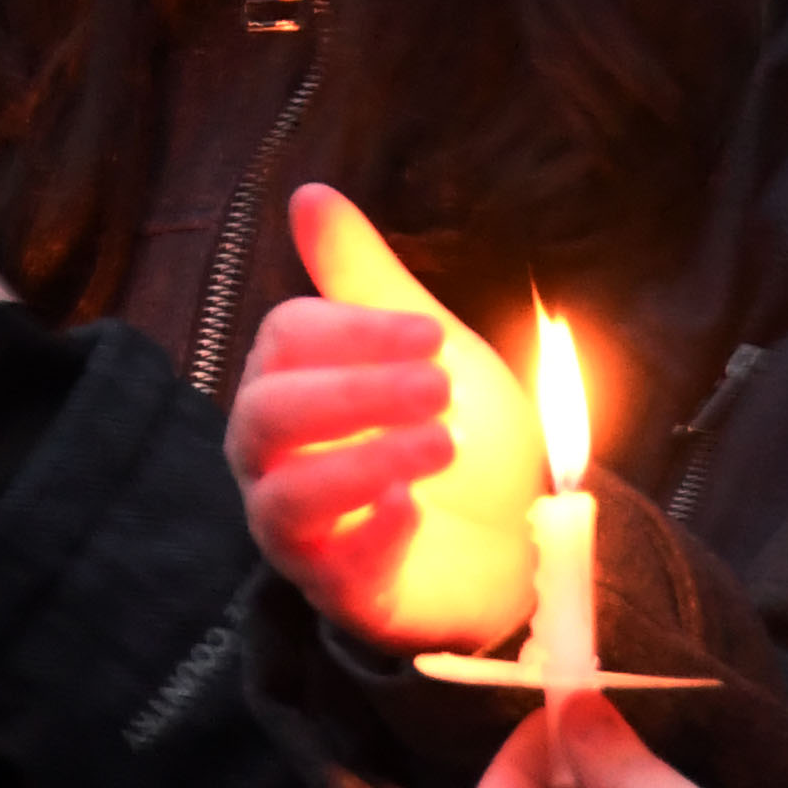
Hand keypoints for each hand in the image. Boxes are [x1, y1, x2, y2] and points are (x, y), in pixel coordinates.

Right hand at [218, 186, 549, 653]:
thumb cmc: (455, 437)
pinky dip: (370, 534)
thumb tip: (308, 194)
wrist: (518, 540)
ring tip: (441, 444)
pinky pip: (331, 570)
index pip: (283, 342)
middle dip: (353, 392)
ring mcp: (302, 532)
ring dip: (363, 461)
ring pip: (285, 496)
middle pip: (268, 415)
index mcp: (288, 387)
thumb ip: (362, 277)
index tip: (432, 335)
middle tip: (440, 387)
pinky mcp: (342, 593)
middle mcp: (274, 460)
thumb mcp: (422, 347)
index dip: (353, 331)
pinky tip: (414, 509)